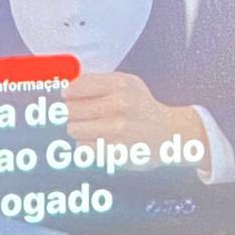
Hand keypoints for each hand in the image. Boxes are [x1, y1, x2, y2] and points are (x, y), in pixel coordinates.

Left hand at [65, 72, 208, 170]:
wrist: (167, 134)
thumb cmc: (141, 107)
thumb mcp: (127, 84)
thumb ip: (98, 82)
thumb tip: (67, 88)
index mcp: (120, 85)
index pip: (78, 87)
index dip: (69, 93)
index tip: (68, 97)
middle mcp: (119, 105)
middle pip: (71, 110)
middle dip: (72, 113)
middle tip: (79, 115)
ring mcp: (117, 130)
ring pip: (74, 129)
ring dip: (79, 129)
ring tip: (92, 128)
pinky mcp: (115, 151)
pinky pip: (83, 148)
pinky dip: (87, 145)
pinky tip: (100, 141)